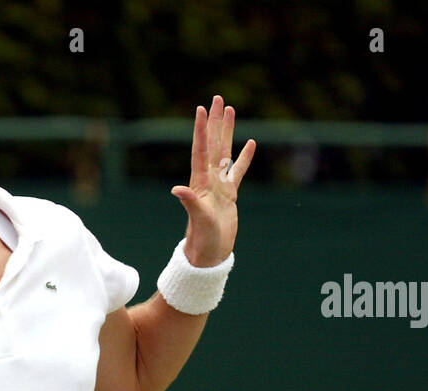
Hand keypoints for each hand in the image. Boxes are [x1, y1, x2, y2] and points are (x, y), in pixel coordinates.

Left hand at [170, 94, 255, 267]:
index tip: (200, 109)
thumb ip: (189, 202)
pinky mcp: (230, 195)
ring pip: (225, 151)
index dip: (201, 129)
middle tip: (217, 98)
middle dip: (215, 121)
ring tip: (230, 110)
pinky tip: (250, 143)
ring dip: (228, 132)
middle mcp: (209, 180)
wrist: (209, 254)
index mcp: (201, 182)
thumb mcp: (199, 219)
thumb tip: (177, 189)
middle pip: (213, 143)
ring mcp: (220, 186)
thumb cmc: (203, 239)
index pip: (201, 150)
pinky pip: (239, 171)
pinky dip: (244, 157)